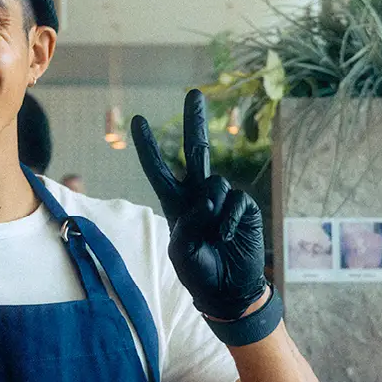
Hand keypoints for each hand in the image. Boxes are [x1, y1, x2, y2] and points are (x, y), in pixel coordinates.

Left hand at [132, 90, 266, 320]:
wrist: (230, 290)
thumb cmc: (200, 272)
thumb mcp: (181, 252)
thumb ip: (187, 224)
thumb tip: (206, 198)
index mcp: (176, 203)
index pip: (159, 170)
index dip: (148, 146)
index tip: (137, 120)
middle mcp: (199, 195)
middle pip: (195, 150)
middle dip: (194, 120)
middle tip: (194, 91)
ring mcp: (223, 198)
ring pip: (214, 182)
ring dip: (210, 208)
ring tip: (213, 236)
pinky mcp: (244, 206)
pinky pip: (235, 199)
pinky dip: (228, 220)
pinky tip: (227, 238)